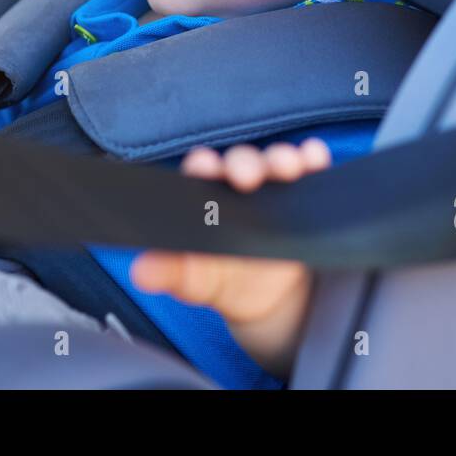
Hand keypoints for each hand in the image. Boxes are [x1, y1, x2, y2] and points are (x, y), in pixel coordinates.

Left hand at [129, 138, 331, 379]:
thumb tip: (139, 273)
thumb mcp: (194, 280)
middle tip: (247, 176)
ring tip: (289, 167)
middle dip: (245, 164)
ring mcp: (274, 184)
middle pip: (241, 162)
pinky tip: (316, 158)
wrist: (266, 297)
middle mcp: (239, 183)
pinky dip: (315, 159)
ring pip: (278, 161)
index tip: (204, 166)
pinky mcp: (305, 192)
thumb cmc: (220, 278)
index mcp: (206, 197)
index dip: (203, 166)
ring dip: (283, 159)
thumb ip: (169, 273)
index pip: (201, 172)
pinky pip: (312, 169)